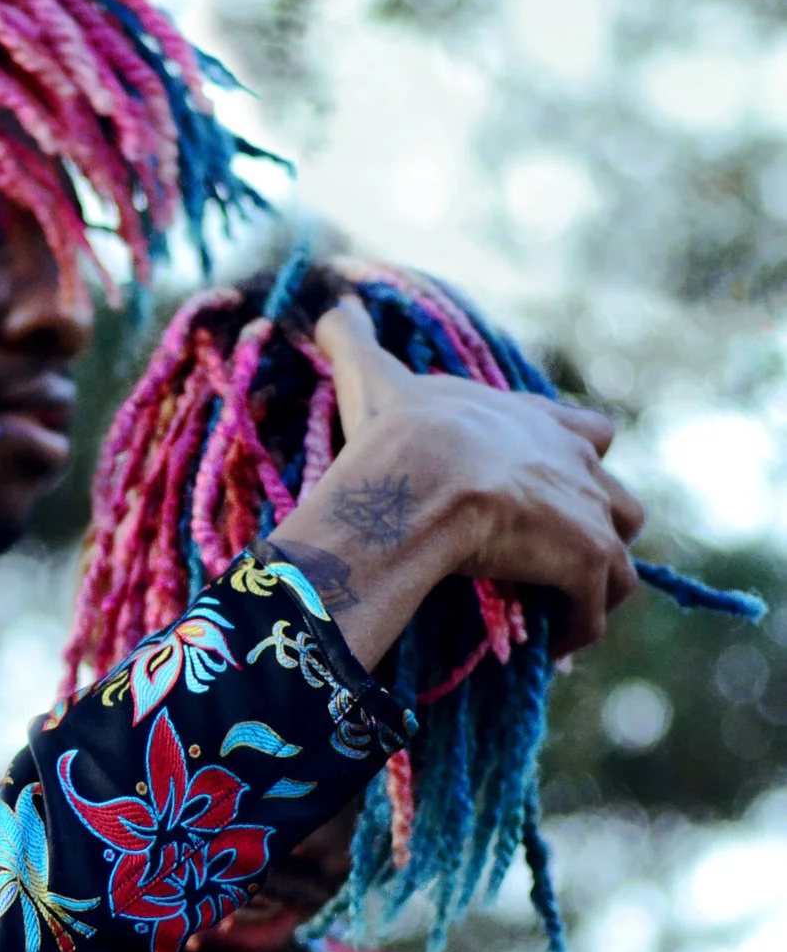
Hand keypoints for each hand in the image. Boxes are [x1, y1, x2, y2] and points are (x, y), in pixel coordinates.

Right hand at [266, 297, 645, 664]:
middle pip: (618, 500)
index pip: (588, 433)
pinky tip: (549, 645)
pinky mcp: (585, 562)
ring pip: (623, 558)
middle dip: (594, 528)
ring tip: (556, 609)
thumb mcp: (375, 378)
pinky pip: (596, 609)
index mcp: (537, 423)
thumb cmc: (401, 432)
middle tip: (550, 557)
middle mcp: (576, 466)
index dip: (574, 460)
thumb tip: (329, 306)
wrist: (421, 478)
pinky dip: (579, 628)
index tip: (545, 487)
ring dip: (596, 585)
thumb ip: (354, 342)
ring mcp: (587, 515)